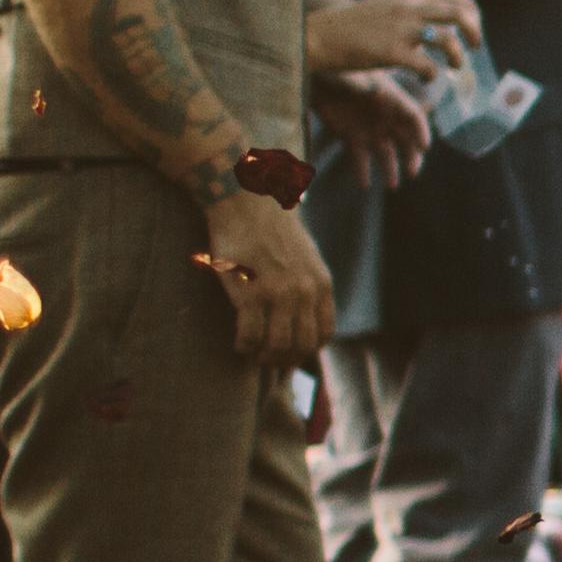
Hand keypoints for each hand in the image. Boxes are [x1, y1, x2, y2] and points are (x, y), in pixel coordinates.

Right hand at [200, 183, 332, 366]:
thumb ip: (309, 286)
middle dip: (285, 360)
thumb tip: (303, 317)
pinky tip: (238, 344)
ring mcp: (277, 293)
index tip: (290, 353)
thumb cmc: (271, 229)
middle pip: (302, 346)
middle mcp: (304, 291)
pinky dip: (244, 347)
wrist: (248, 201)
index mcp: (321, 284)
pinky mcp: (249, 292)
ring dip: (264, 358)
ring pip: (277, 346)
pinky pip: (250, 336)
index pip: (323, 334)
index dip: (307, 351)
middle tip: (267, 360)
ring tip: (252, 355)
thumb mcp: (306, 257)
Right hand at [304, 0, 480, 79]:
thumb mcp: (385, 4)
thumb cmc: (353, 25)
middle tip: (475, 46)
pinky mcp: (391, 53)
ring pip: (448, 40)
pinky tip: (427, 78)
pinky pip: (427, 66)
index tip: (474, 21)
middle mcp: (408, 8)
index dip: (470, 7)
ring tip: (454, 67)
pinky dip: (433, 75)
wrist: (321, 35)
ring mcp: (401, 30)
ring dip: (458, 57)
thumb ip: (410, 6)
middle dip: (474, 30)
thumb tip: (437, 20)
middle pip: (459, 13)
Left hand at [310, 64, 430, 189]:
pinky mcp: (350, 137)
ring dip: (390, 169)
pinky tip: (364, 184)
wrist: (315, 74)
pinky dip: (362, 172)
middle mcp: (384, 117)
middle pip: (405, 140)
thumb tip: (375, 93)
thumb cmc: (337, 70)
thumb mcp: (353, 76)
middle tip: (412, 172)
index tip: (424, 147)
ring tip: (392, 185)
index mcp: (390, 99)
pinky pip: (359, 158)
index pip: (413, 116)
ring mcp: (368, 128)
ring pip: (385, 153)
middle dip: (411, 157)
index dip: (421, 131)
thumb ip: (364, 86)